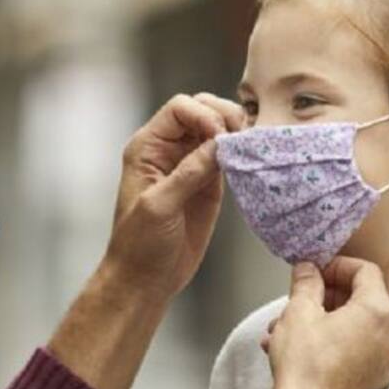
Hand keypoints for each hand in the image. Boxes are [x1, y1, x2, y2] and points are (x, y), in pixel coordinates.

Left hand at [103, 93, 242, 299]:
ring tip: (247, 147)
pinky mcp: (208, 184)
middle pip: (201, 111)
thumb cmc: (139, 245)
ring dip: (235, 133)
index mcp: (147, 148)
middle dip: (223, 117)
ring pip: (218, 130)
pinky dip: (240, 154)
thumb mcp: (159, 207)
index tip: (218, 135)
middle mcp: (168, 151)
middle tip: (239, 137)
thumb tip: (218, 144)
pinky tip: (249, 161)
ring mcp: (190, 165)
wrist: (146, 279)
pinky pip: (227, 157)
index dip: (202, 114)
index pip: (179, 109)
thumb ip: (188, 174)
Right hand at [247, 257, 388, 388]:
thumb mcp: (298, 312)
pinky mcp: (373, 382)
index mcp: (377, 311)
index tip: (315, 272)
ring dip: (322, 322)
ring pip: (354, 328)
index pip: (366, 271)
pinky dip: (331, 344)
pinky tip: (299, 350)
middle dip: (325, 297)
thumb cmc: (304, 364)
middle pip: (361, 300)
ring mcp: (384, 362)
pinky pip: (355, 351)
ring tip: (285, 330)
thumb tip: (308, 269)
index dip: (338, 266)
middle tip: (298, 300)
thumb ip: (306, 283)